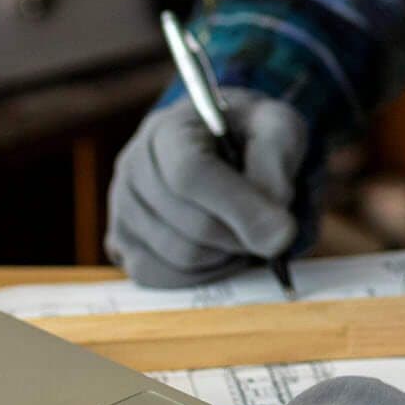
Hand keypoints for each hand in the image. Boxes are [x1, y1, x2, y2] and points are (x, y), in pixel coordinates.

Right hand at [105, 89, 306, 288]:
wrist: (219, 145)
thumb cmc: (250, 134)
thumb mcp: (277, 127)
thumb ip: (278, 165)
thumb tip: (273, 231)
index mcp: (167, 130)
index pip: (190, 174)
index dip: (239, 208)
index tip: (283, 232)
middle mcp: (132, 167)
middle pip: (192, 225)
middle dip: (242, 235)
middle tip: (268, 227)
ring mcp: (121, 209)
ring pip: (182, 257)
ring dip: (226, 256)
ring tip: (241, 231)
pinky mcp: (123, 244)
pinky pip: (164, 278)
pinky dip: (202, 275)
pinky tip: (219, 250)